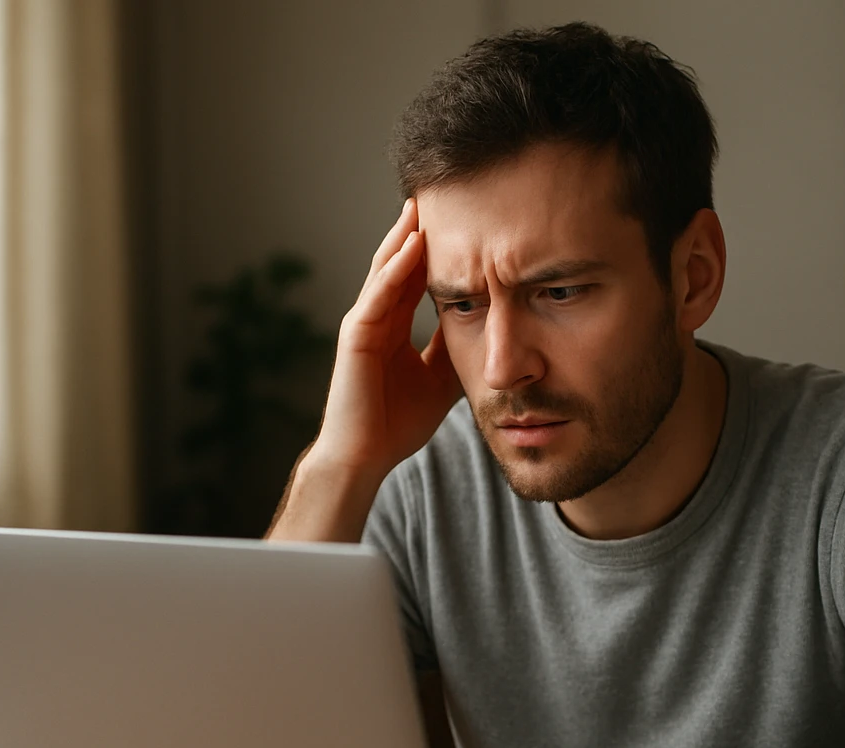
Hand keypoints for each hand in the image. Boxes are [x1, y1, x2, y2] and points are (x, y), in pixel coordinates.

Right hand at [311, 197, 462, 480]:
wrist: (366, 457)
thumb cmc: (396, 424)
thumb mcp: (441, 379)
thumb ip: (454, 349)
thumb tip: (489, 329)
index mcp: (394, 326)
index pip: (415, 276)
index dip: (436, 249)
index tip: (461, 220)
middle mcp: (376, 317)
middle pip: (399, 262)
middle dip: (417, 229)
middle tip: (439, 193)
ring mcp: (363, 323)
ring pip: (386, 268)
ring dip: (404, 235)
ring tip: (423, 203)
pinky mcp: (355, 335)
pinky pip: (379, 292)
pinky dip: (396, 266)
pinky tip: (413, 243)